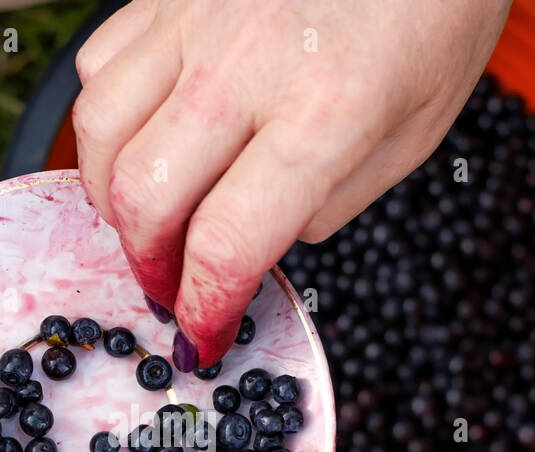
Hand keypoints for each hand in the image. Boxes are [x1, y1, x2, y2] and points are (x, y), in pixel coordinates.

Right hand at [71, 0, 511, 365]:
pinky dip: (105, 121)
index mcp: (325, 114)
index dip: (202, 309)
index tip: (201, 337)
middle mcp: (246, 65)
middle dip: (148, 266)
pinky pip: (98, 65)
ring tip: (146, 219)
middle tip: (169, 285)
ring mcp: (196, 17)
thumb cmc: (437, 13)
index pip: (226, 244)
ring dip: (111, 199)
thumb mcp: (415, 133)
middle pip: (145, 198)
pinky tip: (141, 139)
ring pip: (100, 132)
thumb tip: (254, 245)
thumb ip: (330, 202)